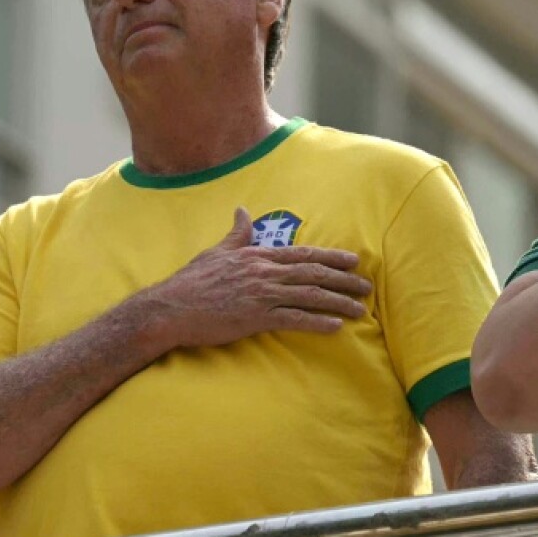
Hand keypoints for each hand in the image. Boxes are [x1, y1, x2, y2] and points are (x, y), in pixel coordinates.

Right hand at [141, 207, 371, 348]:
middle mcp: (265, 272)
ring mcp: (262, 294)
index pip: (303, 255)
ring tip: (358, 310)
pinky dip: (316, 322)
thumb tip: (243, 210)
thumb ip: (236, 234)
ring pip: (309, 296)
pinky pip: (293, 319)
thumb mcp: (217, 251)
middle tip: (367, 287)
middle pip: (313, 274)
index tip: (353, 261)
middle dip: (343, 280)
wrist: (170, 307)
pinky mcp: (256, 317)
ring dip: (337, 302)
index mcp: (258, 256)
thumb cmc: (192, 281)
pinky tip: (335, 326)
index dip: (331, 258)